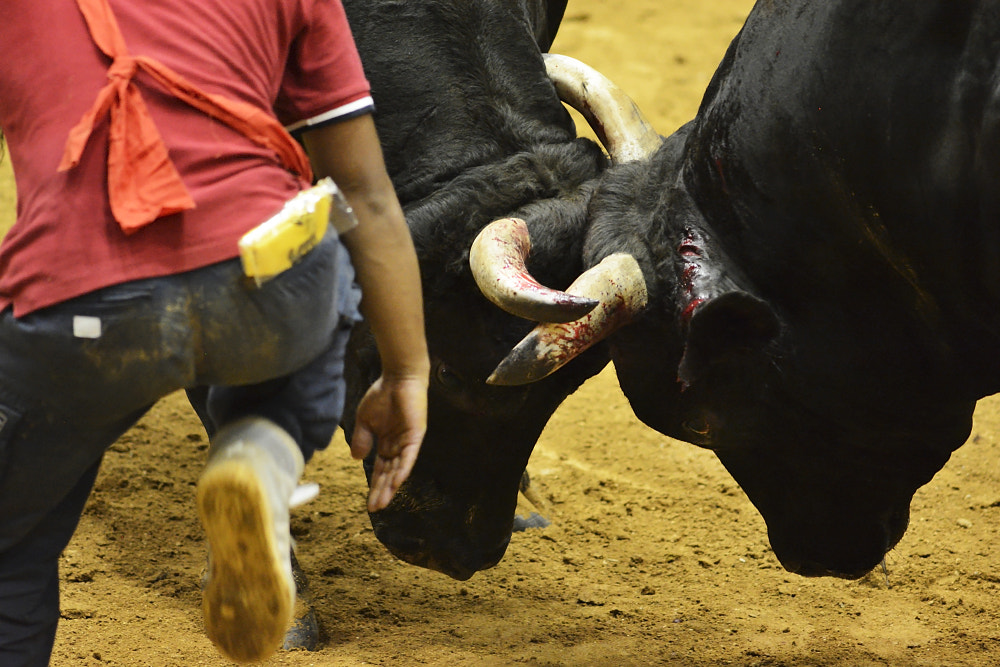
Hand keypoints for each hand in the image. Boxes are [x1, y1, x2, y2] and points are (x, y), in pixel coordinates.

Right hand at [349, 373, 427, 511]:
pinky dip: (403, 469)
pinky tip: (397, 482)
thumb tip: (356, 459)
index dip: (375, 486)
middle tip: (375, 509)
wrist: (397, 378)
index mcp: (387, 443)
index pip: (381, 470)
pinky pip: (409, 456)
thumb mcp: (365, 420)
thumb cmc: (382, 395)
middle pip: (389, 473)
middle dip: (382, 491)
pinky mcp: (415, 435)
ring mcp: (407, 442)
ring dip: (391, 486)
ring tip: (383, 502)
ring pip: (399, 469)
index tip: (369, 503)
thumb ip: (362, 438)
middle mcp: (398, 446)